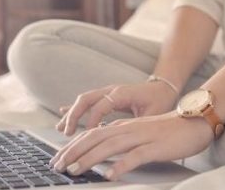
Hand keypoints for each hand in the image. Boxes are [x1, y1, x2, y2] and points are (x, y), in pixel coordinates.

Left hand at [50, 112, 213, 180]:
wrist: (194, 122)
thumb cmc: (167, 131)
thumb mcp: (138, 133)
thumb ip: (120, 140)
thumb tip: (101, 153)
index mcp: (122, 127)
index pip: (91, 135)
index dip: (72, 147)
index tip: (58, 159)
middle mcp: (128, 129)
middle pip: (94, 139)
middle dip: (73, 153)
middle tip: (58, 166)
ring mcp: (141, 137)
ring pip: (110, 146)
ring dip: (89, 159)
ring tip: (75, 171)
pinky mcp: (155, 147)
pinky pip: (135, 156)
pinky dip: (121, 166)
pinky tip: (110, 175)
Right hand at [56, 81, 178, 135]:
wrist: (164, 87)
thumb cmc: (160, 100)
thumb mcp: (153, 114)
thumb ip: (138, 124)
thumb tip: (125, 138)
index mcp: (122, 93)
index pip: (101, 106)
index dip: (93, 120)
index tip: (89, 133)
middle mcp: (112, 90)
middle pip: (86, 99)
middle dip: (74, 115)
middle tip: (66, 132)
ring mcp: (107, 92)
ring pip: (84, 100)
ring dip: (72, 113)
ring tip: (61, 128)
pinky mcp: (107, 96)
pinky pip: (88, 102)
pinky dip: (75, 108)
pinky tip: (63, 112)